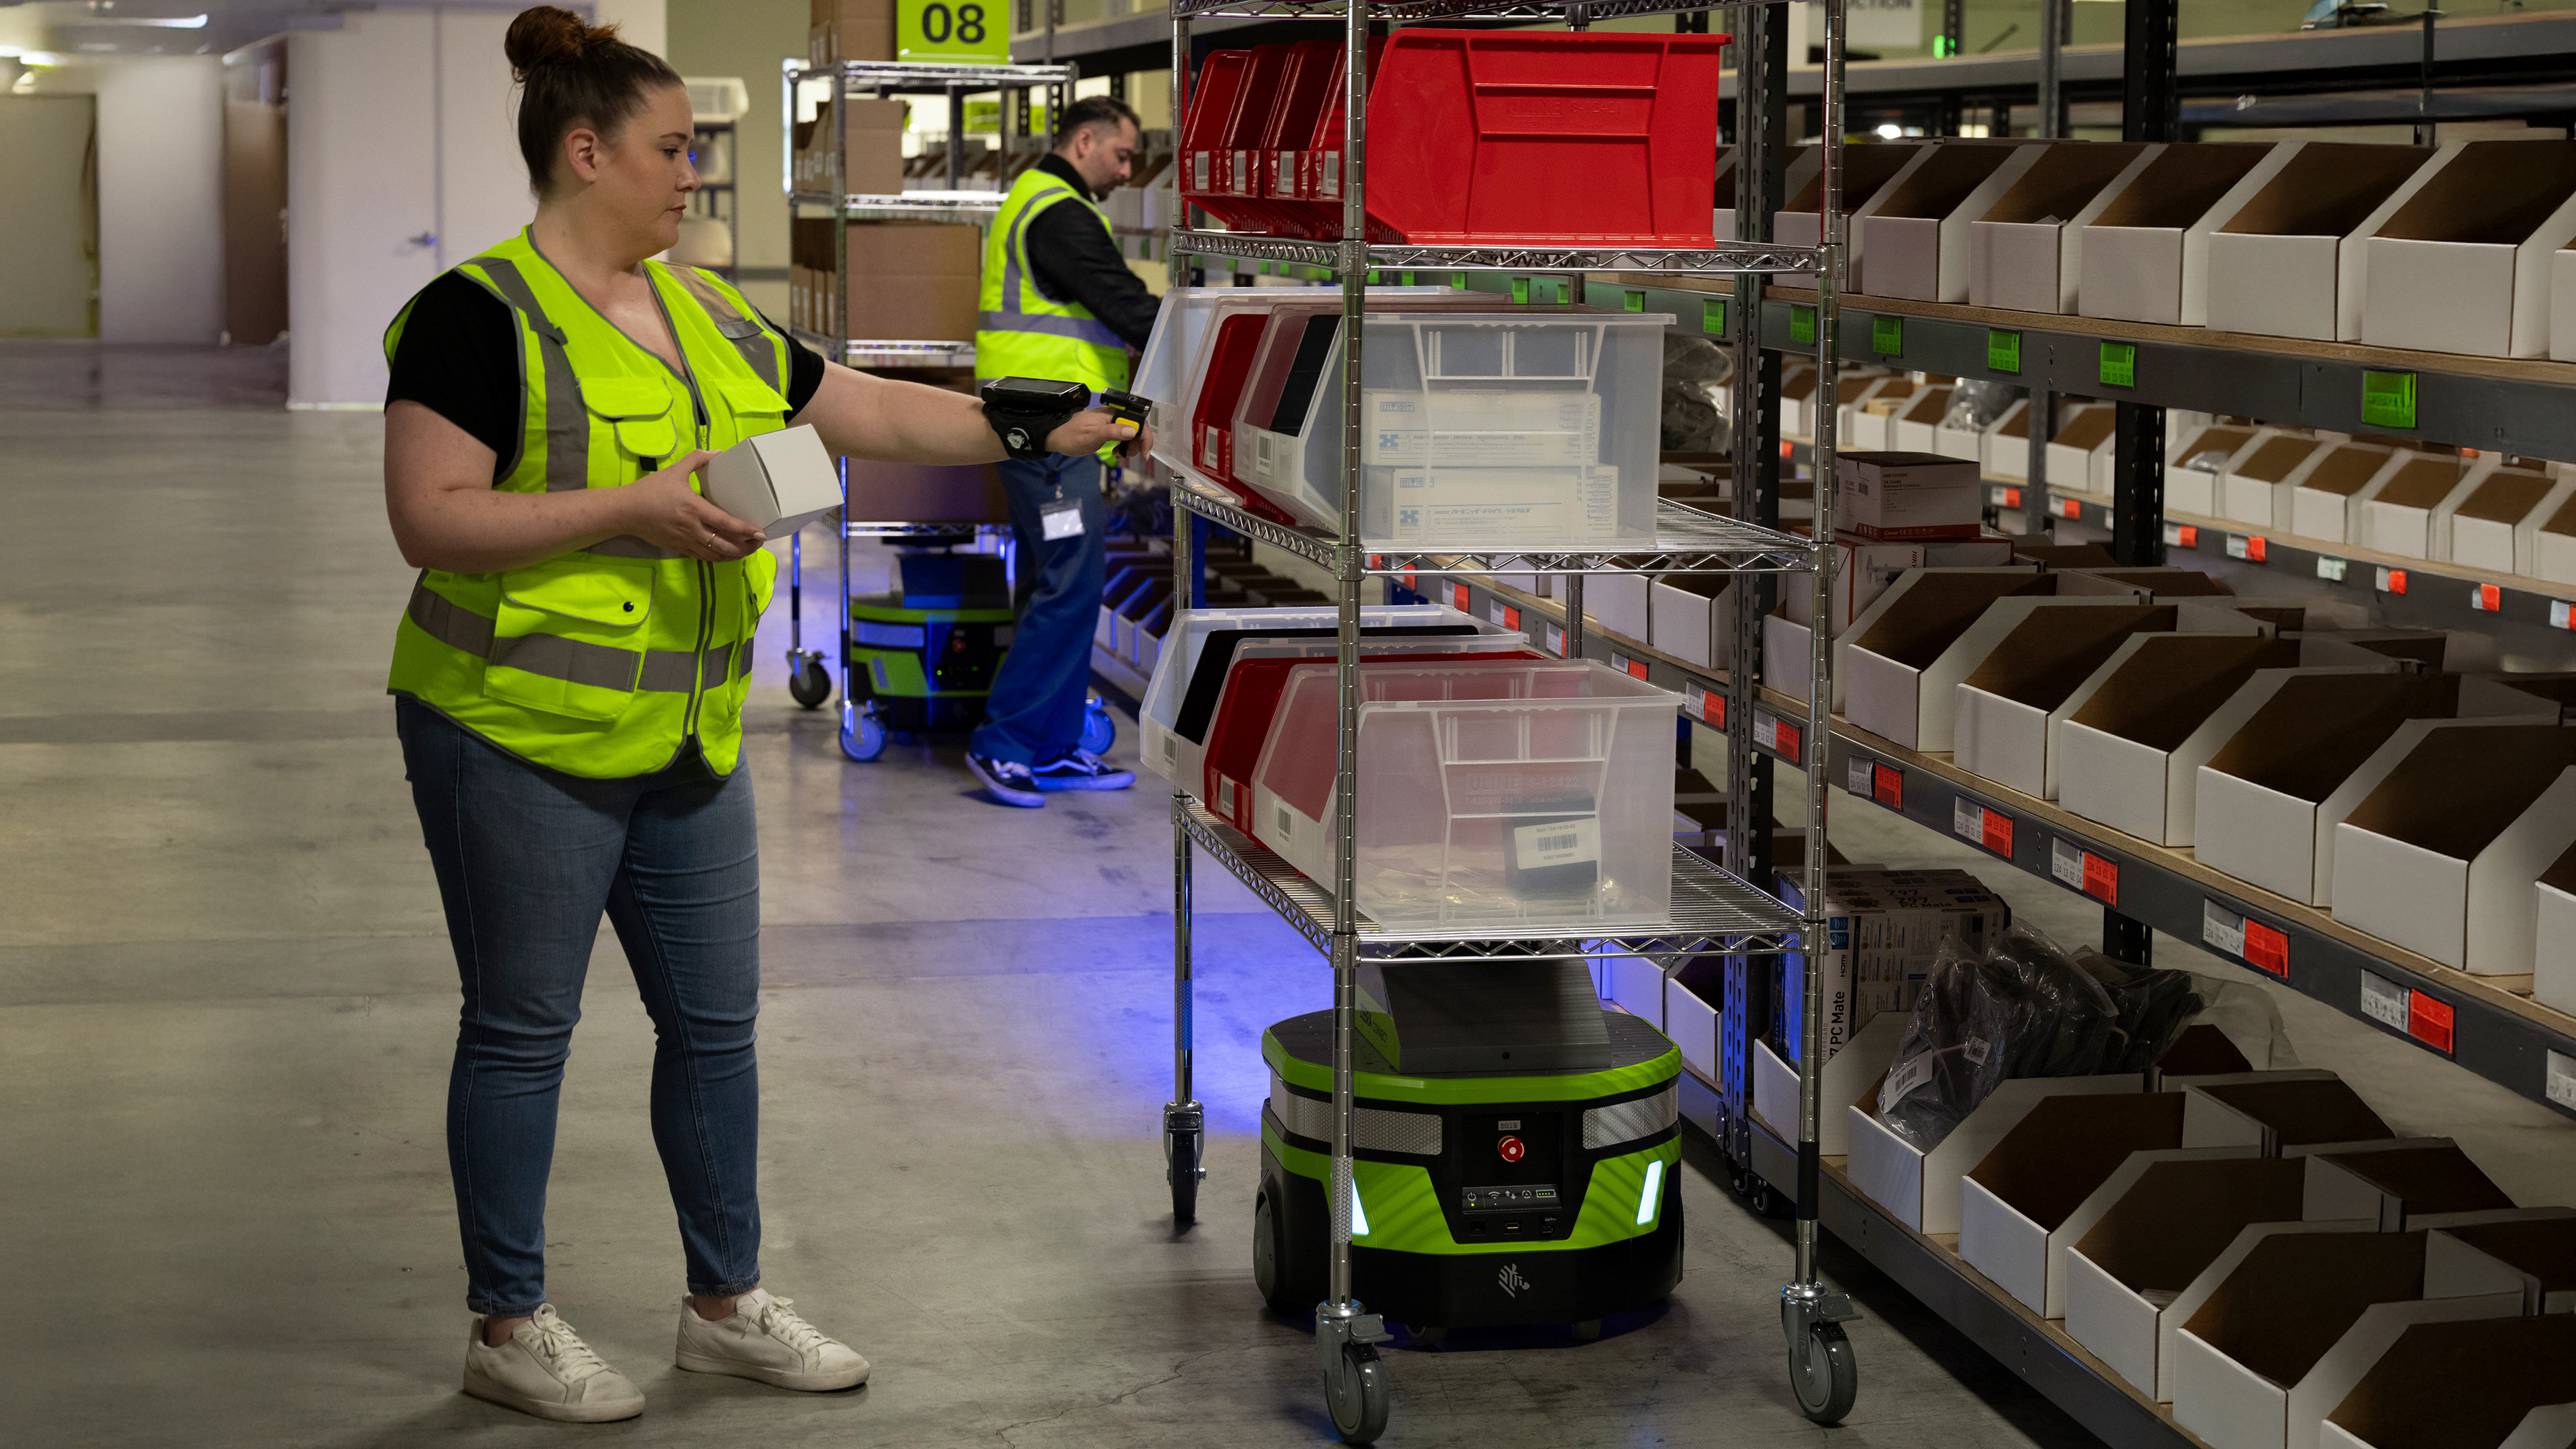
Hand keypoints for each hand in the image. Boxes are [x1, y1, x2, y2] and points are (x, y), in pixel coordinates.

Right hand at [620, 451, 765, 560]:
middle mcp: (692, 528)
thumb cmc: (650, 490)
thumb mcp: (674, 471)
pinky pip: (704, 557)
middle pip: (726, 544)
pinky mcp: (679, 548)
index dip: (746, 530)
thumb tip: (716, 452)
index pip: (726, 524)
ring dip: (735, 555)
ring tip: (747, 550)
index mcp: (694, 509)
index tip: (761, 533)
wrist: (625, 511)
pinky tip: (727, 554)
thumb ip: (697, 459)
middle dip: (746, 546)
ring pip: (716, 555)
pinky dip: (719, 558)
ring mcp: (686, 541)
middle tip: (759, 542)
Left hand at [1044, 408, 1151, 463]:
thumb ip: (1113, 432)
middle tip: (1129, 455)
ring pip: (1132, 434)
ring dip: (1131, 446)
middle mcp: (1115, 416)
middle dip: (1138, 443)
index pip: (1138, 422)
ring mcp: (1112, 423)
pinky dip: (1124, 446)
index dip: (1145, 437)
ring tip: (1120, 454)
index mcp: (1113, 413)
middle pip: (1137, 428)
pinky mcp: (1108, 430)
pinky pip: (1123, 437)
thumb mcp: (1092, 435)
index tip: (1144, 453)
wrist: (1055, 436)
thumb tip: (1132, 430)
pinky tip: (1117, 452)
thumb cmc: (1071, 435)